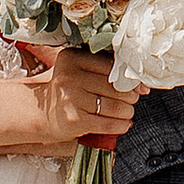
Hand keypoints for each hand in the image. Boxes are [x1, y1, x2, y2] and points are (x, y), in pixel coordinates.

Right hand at [20, 44, 135, 145]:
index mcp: (72, 58)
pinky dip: (120, 125)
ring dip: (127, 111)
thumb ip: (105, 72)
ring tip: (126, 112)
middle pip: (115, 87)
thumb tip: (142, 86)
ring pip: (114, 106)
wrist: (41, 114)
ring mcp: (71, 99)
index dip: (128, 77)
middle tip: (131, 100)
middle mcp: (70, 77)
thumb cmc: (66, 91)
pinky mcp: (75, 121)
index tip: (136, 85)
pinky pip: (107, 124)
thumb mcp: (78, 72)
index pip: (110, 66)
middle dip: (129, 96)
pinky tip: (123, 124)